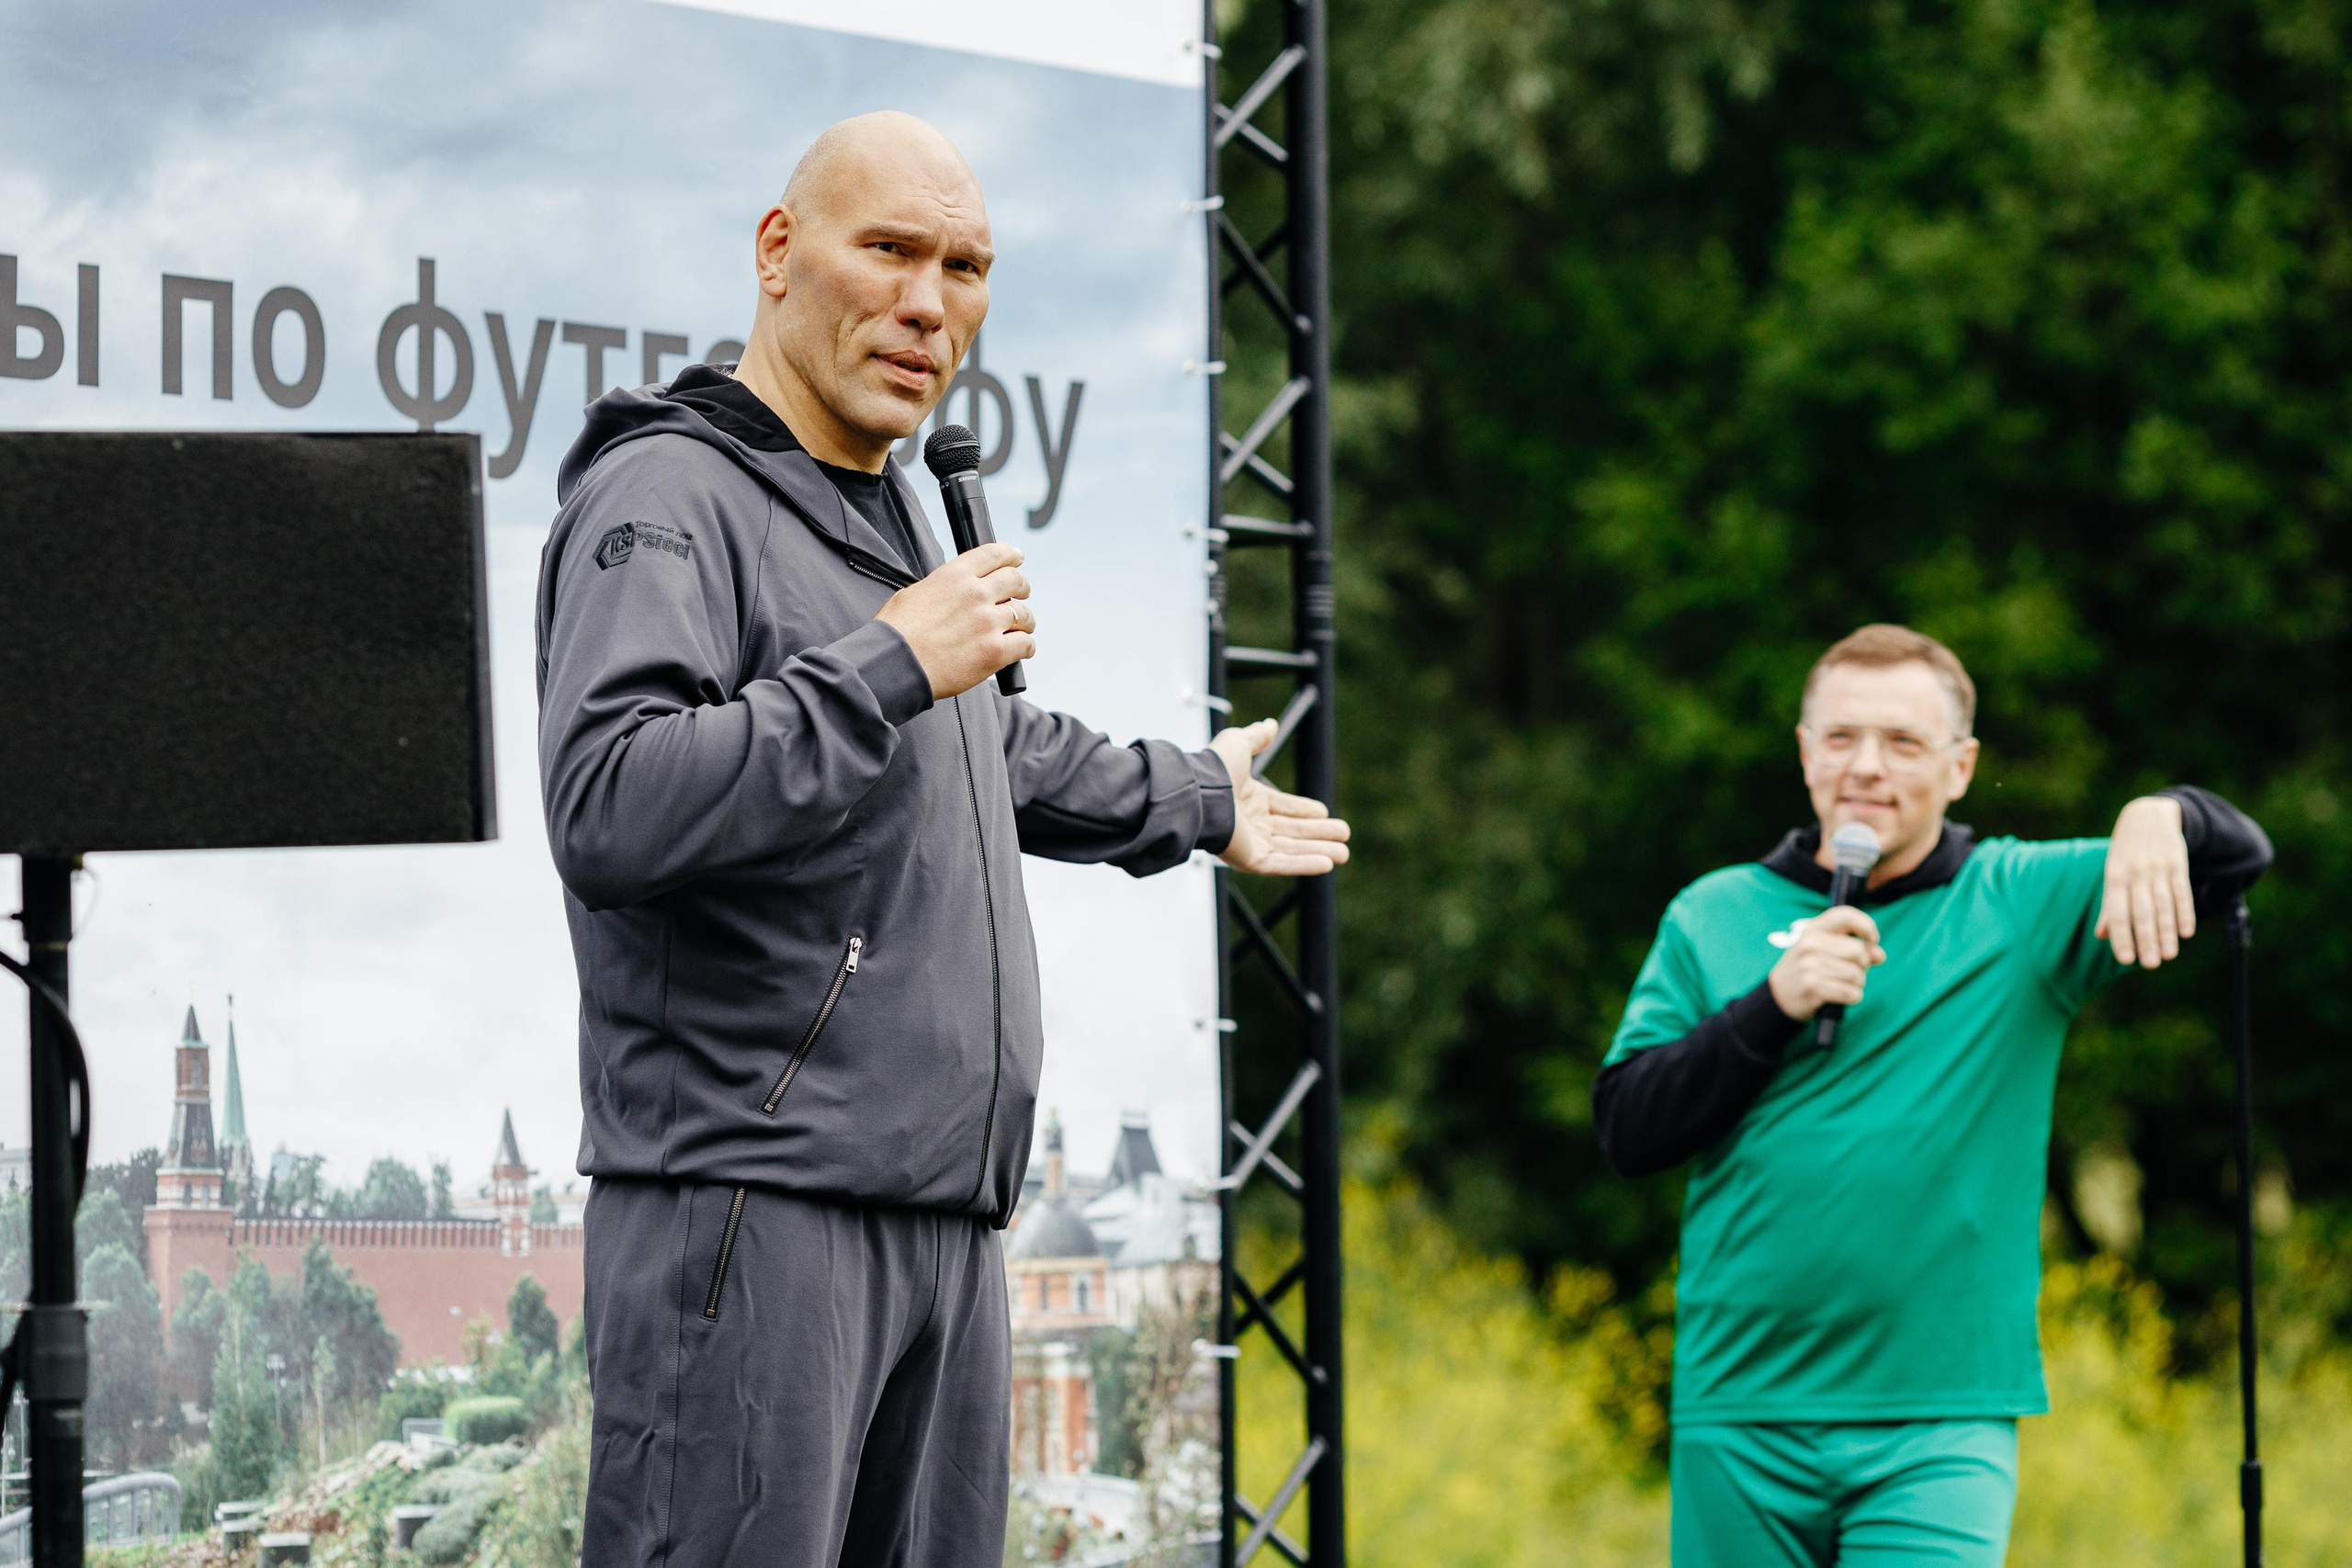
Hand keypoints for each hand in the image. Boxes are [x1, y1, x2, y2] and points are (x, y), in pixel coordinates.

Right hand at [873, 542, 1034, 699]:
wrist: (894, 664)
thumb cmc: (896, 634)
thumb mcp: (912, 594)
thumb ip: (939, 588)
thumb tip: (948, 594)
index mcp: (954, 576)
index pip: (994, 554)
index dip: (1010, 555)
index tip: (1016, 559)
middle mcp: (975, 594)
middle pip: (1015, 580)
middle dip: (1022, 586)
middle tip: (1022, 593)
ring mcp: (987, 622)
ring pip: (1024, 614)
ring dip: (1026, 620)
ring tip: (1023, 627)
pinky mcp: (994, 651)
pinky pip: (1025, 644)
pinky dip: (1027, 646)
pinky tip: (1022, 649)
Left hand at [1207, 719, 1351, 876]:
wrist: (1199, 793)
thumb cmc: (1214, 769)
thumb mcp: (1239, 744)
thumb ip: (1256, 737)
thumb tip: (1270, 724)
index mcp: (1248, 800)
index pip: (1283, 808)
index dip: (1305, 811)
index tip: (1324, 812)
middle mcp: (1250, 823)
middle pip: (1293, 832)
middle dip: (1319, 834)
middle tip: (1343, 834)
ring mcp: (1251, 843)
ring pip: (1292, 849)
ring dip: (1319, 851)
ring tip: (1344, 853)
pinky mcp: (1250, 860)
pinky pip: (1282, 864)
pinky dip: (1304, 864)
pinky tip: (1326, 863)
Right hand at [1767, 905, 1884, 1020]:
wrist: (1779, 993)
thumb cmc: (1807, 967)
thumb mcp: (1824, 949)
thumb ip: (1854, 947)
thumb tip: (1879, 955)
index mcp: (1813, 929)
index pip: (1846, 916)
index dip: (1867, 926)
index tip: (1872, 940)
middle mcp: (1810, 944)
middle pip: (1859, 952)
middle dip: (1863, 965)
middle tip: (1849, 970)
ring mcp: (1810, 965)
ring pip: (1857, 975)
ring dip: (1857, 984)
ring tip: (1842, 984)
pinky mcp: (1813, 987)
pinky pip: (1851, 993)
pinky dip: (1852, 997)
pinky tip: (1841, 995)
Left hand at [2097, 795, 2194, 967]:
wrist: (2148, 815)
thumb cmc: (2125, 852)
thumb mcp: (2112, 873)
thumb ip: (2110, 905)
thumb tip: (2101, 935)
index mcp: (2115, 877)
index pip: (2117, 912)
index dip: (2121, 936)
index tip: (2126, 959)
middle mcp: (2135, 873)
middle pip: (2141, 911)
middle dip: (2145, 939)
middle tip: (2150, 965)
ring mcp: (2157, 868)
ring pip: (2163, 905)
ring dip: (2166, 931)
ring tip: (2168, 955)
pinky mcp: (2178, 864)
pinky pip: (2182, 891)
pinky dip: (2184, 912)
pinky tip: (2186, 933)